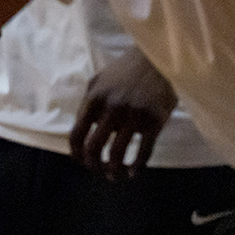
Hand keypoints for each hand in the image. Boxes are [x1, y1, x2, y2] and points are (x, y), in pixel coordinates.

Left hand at [71, 48, 177, 179]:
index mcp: (93, 99)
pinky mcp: (154, 121)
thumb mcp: (100, 81)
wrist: (158, 59)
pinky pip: (144, 151)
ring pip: (117, 153)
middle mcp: (111, 109)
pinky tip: (134, 173)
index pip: (76, 133)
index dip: (76, 153)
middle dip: (93, 165)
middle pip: (94, 147)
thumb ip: (90, 103)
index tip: (81, 161)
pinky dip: (137, 166)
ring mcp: (133, 116)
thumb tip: (84, 129)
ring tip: (115, 176)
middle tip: (98, 172)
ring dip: (114, 170)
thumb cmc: (126, 71)